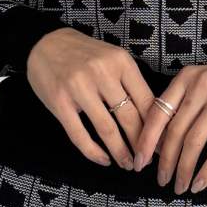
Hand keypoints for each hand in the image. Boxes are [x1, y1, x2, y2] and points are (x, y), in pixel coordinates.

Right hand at [25, 28, 156, 168]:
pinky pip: (79, 135)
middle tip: (146, 161)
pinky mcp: (59, 102)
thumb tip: (153, 119)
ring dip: (120, 152)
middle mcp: (102, 72)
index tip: (162, 145)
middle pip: (129, 118)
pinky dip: (94, 152)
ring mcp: (79, 87)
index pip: (146, 101)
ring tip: (128, 164)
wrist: (45, 43)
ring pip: (107, 129)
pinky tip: (104, 159)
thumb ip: (130, 83)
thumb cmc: (84, 54)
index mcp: (121, 62)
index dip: (157, 128)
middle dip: (141, 145)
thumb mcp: (112, 59)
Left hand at [131, 58, 206, 194]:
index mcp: (187, 78)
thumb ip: (182, 102)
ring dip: (184, 169)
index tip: (140, 162)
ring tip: (179, 187)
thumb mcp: (203, 81)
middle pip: (175, 131)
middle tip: (161, 180)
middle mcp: (202, 87)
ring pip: (194, 143)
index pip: (158, 113)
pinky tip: (200, 184)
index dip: (146, 141)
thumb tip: (158, 140)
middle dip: (165, 161)